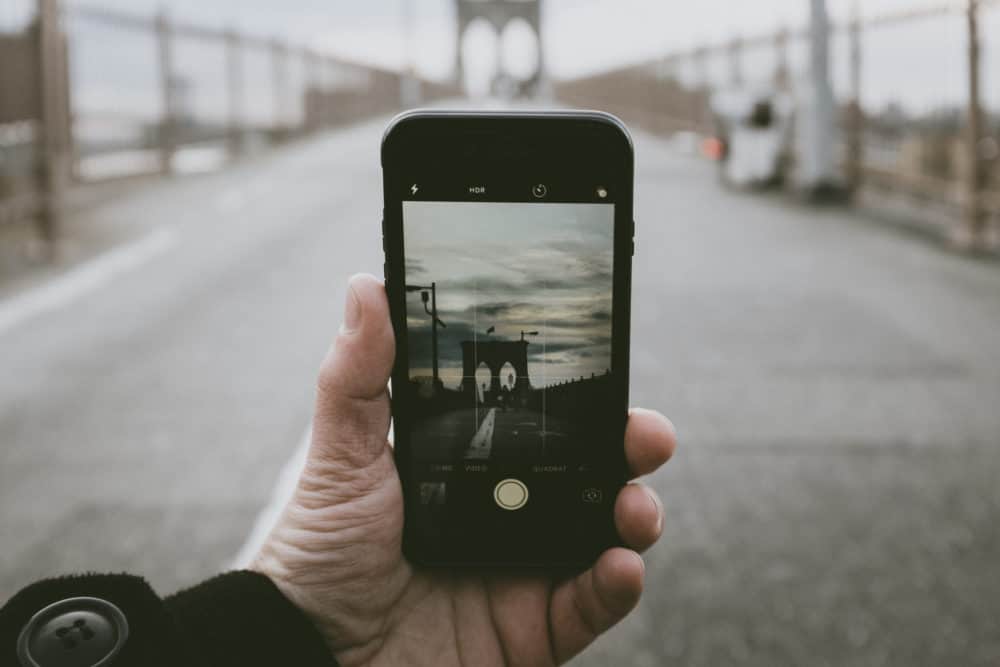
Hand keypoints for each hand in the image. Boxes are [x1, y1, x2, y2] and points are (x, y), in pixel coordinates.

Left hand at [252, 274, 676, 666]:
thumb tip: (365, 286)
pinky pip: (591, 606)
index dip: (582, 398)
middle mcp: (507, 512)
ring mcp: (525, 570)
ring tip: (635, 508)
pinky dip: (616, 586)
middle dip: (630, 447)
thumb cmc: (319, 554)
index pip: (541, 423)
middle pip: (590, 472)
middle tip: (645, 434)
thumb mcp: (340, 458)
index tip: (607, 365)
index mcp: (471, 466)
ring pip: (607, 534)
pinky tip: (620, 565)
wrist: (308, 654)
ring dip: (637, 513)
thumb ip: (359, 377)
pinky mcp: (533, 629)